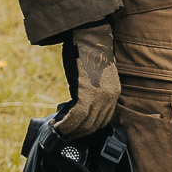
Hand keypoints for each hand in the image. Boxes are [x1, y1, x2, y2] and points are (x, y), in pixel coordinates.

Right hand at [54, 22, 121, 137]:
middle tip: (66, 136)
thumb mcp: (96, 76)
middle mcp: (110, 98)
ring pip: (85, 123)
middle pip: (94, 125)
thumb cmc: (89, 52)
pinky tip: (57, 125)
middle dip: (79, 133)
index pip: (103, 120)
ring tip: (59, 132)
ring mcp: (100, 97)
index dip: (88, 128)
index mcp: (114, 94)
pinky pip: (76, 117)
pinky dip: (66, 124)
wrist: (89, 36)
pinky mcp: (88, 93)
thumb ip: (91, 92)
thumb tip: (78, 106)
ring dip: (70, 130)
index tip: (76, 132)